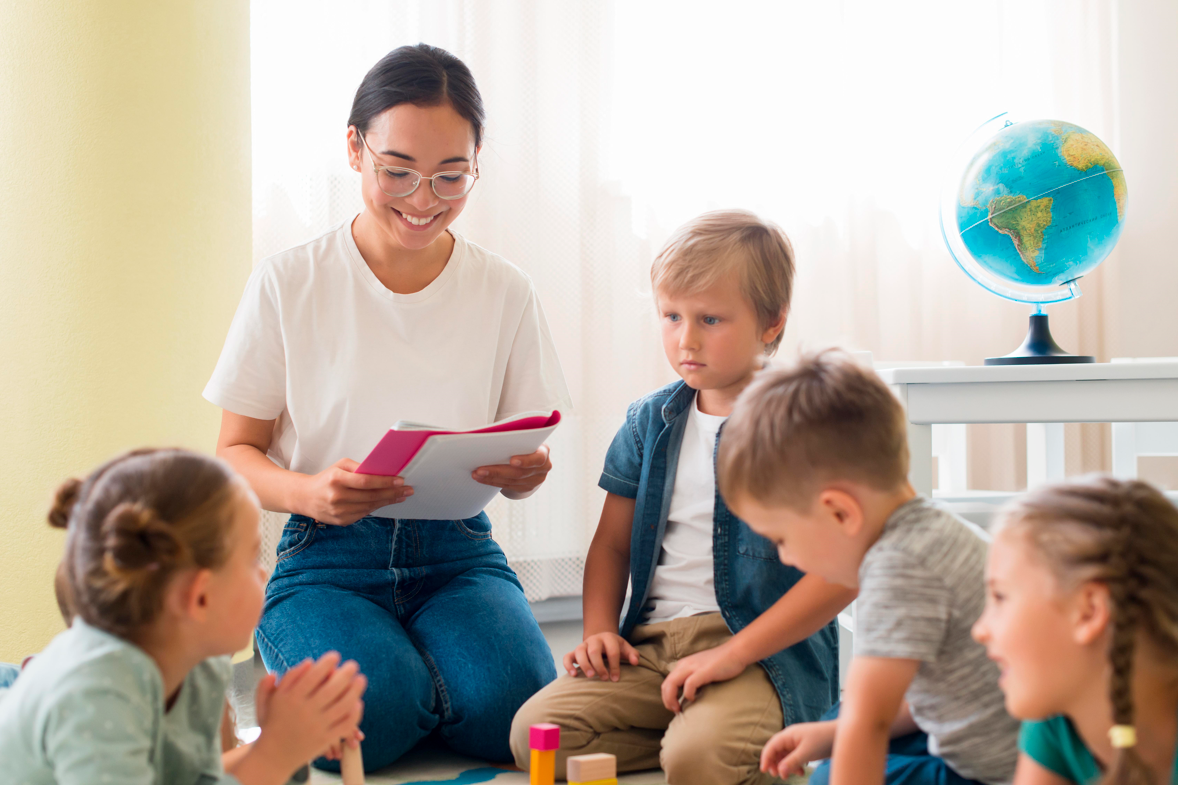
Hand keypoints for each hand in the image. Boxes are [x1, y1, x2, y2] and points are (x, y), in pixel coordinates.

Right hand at [252, 652, 366, 772]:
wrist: (273, 756)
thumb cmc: (274, 722)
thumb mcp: (270, 698)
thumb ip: (287, 678)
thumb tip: (309, 661)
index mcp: (291, 698)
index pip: (314, 675)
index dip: (327, 663)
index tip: (335, 655)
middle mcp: (305, 712)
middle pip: (332, 688)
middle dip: (346, 673)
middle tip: (353, 664)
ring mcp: (317, 726)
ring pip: (343, 705)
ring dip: (355, 690)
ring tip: (361, 679)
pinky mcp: (325, 739)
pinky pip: (345, 724)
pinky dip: (354, 713)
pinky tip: (357, 702)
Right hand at [299, 458, 412, 524]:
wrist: (305, 497)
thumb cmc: (326, 478)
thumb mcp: (339, 466)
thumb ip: (359, 468)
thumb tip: (382, 472)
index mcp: (336, 479)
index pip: (365, 481)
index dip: (384, 482)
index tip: (400, 480)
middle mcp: (337, 497)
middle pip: (371, 496)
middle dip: (392, 493)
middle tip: (408, 490)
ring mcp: (339, 512)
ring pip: (370, 507)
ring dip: (388, 501)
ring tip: (401, 496)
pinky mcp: (341, 521)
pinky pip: (364, 514)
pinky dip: (376, 508)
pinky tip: (386, 502)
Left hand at [473, 444, 551, 499]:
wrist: (533, 457)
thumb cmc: (526, 443)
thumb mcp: (527, 438)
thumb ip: (517, 438)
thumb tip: (494, 436)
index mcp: (544, 452)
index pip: (538, 459)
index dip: (525, 461)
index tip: (512, 460)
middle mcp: (542, 468)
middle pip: (519, 473)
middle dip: (497, 471)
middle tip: (480, 469)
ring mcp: (535, 481)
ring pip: (511, 481)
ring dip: (491, 477)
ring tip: (476, 473)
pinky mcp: (525, 488)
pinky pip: (507, 486)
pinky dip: (493, 482)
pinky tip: (481, 478)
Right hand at [562, 632, 639, 680]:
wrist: (601, 639)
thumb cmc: (614, 647)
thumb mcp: (624, 648)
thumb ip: (632, 654)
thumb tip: (635, 662)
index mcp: (608, 638)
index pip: (612, 651)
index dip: (615, 665)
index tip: (616, 679)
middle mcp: (594, 640)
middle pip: (594, 650)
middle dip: (599, 665)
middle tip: (604, 678)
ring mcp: (583, 645)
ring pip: (580, 652)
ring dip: (585, 664)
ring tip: (591, 676)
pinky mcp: (574, 652)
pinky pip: (567, 657)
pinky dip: (568, 665)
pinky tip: (573, 675)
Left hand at [660, 642, 748, 711]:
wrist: (735, 652)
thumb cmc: (721, 663)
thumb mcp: (701, 668)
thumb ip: (693, 677)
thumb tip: (688, 693)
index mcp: (683, 664)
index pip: (667, 682)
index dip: (667, 697)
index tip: (674, 707)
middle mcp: (685, 665)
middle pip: (666, 684)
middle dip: (667, 700)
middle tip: (674, 711)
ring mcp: (693, 667)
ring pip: (672, 684)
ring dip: (672, 699)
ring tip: (679, 709)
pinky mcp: (703, 672)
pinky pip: (689, 685)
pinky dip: (688, 694)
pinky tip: (693, 699)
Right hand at [760, 720, 835, 778]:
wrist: (840, 735)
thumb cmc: (823, 740)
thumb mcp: (806, 753)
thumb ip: (792, 762)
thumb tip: (779, 772)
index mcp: (788, 735)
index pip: (771, 746)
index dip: (766, 758)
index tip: (763, 770)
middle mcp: (791, 737)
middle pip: (776, 751)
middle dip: (775, 763)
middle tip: (777, 775)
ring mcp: (797, 742)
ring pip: (785, 755)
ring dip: (786, 765)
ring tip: (792, 774)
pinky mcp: (804, 747)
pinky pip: (794, 757)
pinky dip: (794, 765)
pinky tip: (801, 771)